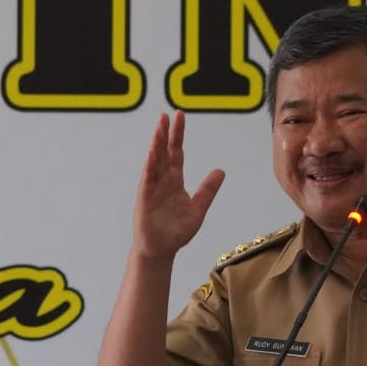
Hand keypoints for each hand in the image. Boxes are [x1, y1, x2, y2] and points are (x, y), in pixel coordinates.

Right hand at [132, 111, 224, 258]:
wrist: (161, 250)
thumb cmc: (177, 232)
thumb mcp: (198, 209)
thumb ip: (207, 190)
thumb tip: (221, 171)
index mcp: (175, 180)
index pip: (177, 153)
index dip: (178, 135)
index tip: (179, 116)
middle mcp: (162, 180)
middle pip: (164, 152)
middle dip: (165, 134)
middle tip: (167, 115)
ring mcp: (152, 188)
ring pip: (154, 161)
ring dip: (156, 144)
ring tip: (159, 128)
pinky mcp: (145, 198)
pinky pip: (147, 179)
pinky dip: (150, 167)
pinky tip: (153, 154)